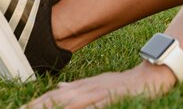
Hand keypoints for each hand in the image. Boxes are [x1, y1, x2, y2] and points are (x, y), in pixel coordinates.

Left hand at [21, 62, 177, 108]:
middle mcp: (86, 90)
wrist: (147, 76)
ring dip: (52, 108)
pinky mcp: (109, 100)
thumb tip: (58, 89)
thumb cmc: (122, 82)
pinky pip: (92, 107)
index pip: (53, 97)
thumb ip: (77, 87)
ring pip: (69, 104)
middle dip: (38, 107)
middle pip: (56, 101)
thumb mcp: (97, 82)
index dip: (36, 104)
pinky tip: (70, 108)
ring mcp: (97, 95)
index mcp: (81, 87)